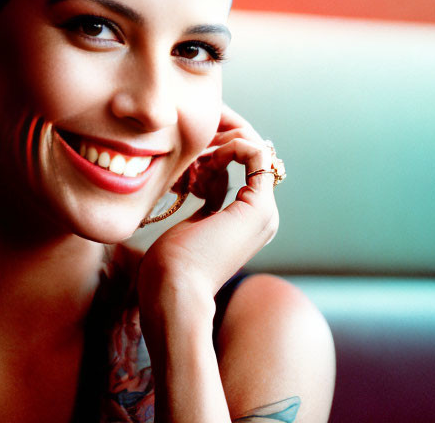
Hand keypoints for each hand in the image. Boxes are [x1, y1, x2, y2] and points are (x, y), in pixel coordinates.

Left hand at [138, 104, 279, 305]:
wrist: (175, 291)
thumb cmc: (171, 266)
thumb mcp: (192, 224)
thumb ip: (207, 202)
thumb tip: (203, 179)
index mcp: (250, 220)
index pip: (244, 166)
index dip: (217, 151)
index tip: (189, 160)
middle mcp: (263, 214)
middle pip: (249, 155)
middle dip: (218, 142)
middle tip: (191, 154)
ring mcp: (264, 211)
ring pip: (253, 149)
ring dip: (221, 145)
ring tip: (194, 164)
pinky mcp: (258, 206)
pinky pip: (256, 153)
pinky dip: (232, 145)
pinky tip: (205, 160)